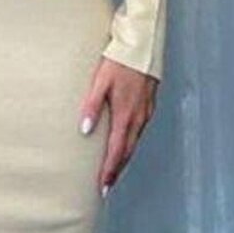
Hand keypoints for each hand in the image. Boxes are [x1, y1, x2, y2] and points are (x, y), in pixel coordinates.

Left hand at [78, 56, 158, 195]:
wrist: (143, 45)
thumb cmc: (119, 61)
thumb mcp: (100, 82)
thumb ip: (91, 106)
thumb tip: (84, 130)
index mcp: (125, 115)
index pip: (116, 150)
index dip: (109, 170)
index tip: (103, 187)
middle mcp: (138, 117)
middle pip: (127, 151)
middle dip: (116, 170)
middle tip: (107, 185)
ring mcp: (145, 111)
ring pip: (135, 142)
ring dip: (124, 158)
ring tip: (113, 170)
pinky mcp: (149, 104)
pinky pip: (139, 130)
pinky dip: (131, 143)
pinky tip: (125, 143)